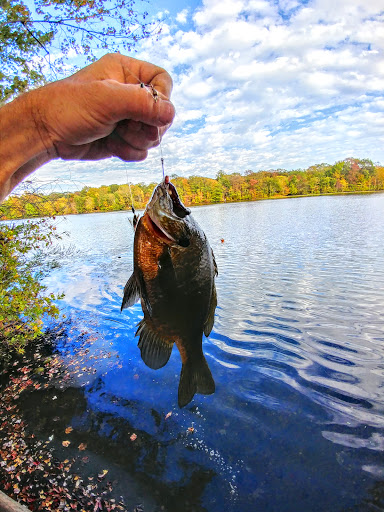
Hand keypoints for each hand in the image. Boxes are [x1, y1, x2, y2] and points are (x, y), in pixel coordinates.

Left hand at [32, 53, 174, 161]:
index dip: (162, 98)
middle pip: (162, 113)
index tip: (150, 111)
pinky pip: (142, 150)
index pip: (163, 81)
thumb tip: (170, 114)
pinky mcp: (123, 139)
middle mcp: (130, 94)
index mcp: (127, 72)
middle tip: (127, 126)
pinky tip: (111, 145)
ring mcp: (127, 118)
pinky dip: (129, 152)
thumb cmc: (70, 107)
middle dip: (148, 125)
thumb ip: (142, 103)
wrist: (46, 133)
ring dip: (137, 140)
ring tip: (115, 133)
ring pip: (153, 135)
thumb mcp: (107, 99)